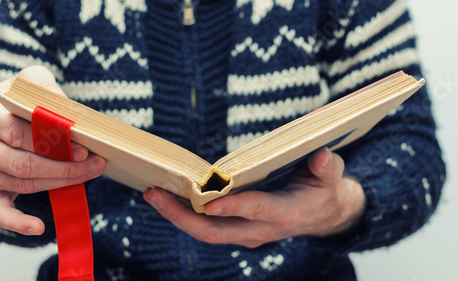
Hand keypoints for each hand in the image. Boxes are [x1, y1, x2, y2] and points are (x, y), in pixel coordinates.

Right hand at [0, 66, 106, 235]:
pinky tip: (38, 227)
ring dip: (59, 184)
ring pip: (21, 183)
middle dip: (63, 166)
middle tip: (94, 164)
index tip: (84, 148)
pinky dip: (18, 222)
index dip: (53, 143)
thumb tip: (61, 108)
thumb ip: (42, 87)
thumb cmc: (20, 101)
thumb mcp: (30, 82)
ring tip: (88, 176)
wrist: (2, 113)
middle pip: (22, 163)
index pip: (18, 133)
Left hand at [143, 147, 364, 247]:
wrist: (325, 217)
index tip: (207, 200)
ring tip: (151, 194)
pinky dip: (185, 215)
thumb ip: (327, 168)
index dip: (232, 206)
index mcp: (284, 213)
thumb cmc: (326, 190)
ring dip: (177, 215)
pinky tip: (168, 198)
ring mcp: (246, 233)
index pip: (255, 210)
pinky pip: (207, 227)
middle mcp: (260, 229)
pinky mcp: (238, 230)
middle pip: (215, 230)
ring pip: (206, 232)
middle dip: (182, 215)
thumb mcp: (333, 177)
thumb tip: (321, 156)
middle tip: (153, 194)